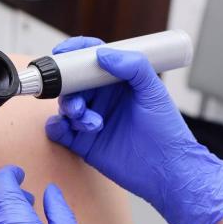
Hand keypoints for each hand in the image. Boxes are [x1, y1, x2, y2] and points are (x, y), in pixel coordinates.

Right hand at [45, 37, 222, 223]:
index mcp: (118, 82)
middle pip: (73, 83)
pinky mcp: (84, 143)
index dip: (75, 53)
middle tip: (79, 103)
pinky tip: (64, 129)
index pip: (92, 60)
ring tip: (89, 122)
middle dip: (69, 88)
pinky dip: (55, 127)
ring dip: (69, 110)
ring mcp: (92, 120)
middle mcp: (103, 99)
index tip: (63, 52)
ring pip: (66, 106)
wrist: (167, 171)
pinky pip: (59, 131)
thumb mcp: (154, 92)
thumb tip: (103, 54)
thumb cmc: (167, 131)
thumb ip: (134, 67)